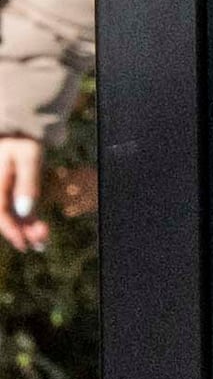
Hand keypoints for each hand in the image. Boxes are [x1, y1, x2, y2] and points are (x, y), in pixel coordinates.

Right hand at [0, 138, 42, 253]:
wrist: (16, 134)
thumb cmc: (22, 144)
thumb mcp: (29, 158)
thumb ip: (27, 183)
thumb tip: (24, 211)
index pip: (0, 213)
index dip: (12, 231)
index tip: (26, 244)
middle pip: (3, 218)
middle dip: (22, 232)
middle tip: (41, 244)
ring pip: (8, 215)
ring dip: (24, 228)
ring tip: (43, 238)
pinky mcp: (5, 194)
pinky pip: (12, 210)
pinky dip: (24, 219)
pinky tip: (38, 228)